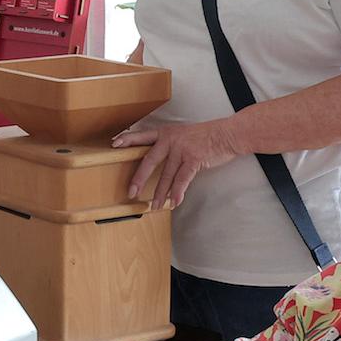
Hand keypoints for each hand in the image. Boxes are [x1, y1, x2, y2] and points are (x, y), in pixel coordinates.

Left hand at [113, 120, 240, 209]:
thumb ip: (168, 146)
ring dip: (160, 193)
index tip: (114, 144)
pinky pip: (182, 179)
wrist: (226, 134)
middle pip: (149, 161)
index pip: (142, 136)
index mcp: (166, 133)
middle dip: (139, 178)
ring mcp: (182, 149)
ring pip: (166, 175)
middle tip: (131, 192)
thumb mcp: (182, 135)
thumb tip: (156, 161)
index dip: (128, 139)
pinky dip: (177, 192)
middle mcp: (171, 140)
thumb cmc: (205, 137)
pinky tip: (174, 202)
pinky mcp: (194, 159)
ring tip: (154, 206)